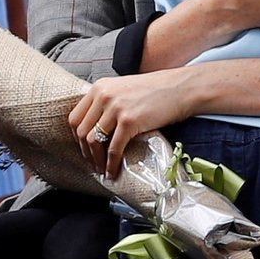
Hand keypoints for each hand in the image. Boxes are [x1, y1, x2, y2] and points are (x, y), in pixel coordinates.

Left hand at [68, 70, 201, 177]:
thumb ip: (109, 102)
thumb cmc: (159, 90)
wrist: (183, 88)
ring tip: (102, 170)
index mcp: (100, 87)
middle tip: (92, 163)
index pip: (76, 117)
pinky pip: (113, 148)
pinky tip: (113, 171)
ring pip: (94, 141)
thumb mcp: (125, 90)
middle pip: (81, 131)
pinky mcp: (129, 121)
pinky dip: (111, 163)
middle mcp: (104, 95)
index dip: (78, 138)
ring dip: (96, 160)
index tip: (84, 148)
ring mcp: (115, 108)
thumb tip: (100, 126)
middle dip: (85, 152)